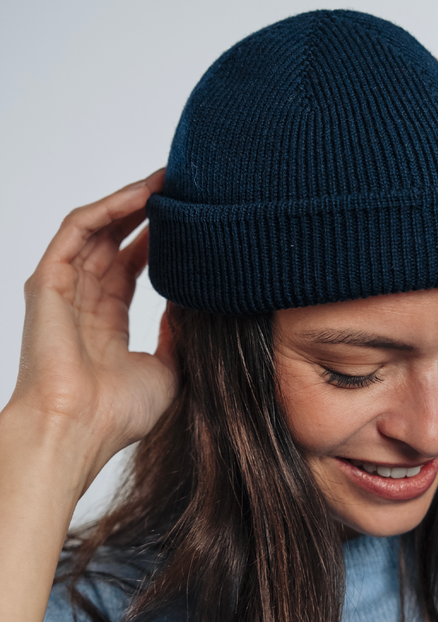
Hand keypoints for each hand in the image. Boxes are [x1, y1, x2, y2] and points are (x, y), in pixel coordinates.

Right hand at [10, 170, 177, 490]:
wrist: (79, 430)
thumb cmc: (116, 415)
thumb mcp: (167, 372)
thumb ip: (177, 337)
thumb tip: (194, 307)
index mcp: (106, 325)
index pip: (132, 269)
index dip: (159, 244)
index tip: (191, 225)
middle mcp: (82, 303)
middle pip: (115, 243)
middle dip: (148, 214)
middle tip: (183, 189)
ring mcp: (63, 291)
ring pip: (98, 229)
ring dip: (131, 202)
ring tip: (167, 180)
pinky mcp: (48, 282)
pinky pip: (78, 231)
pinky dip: (108, 209)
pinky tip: (141, 195)